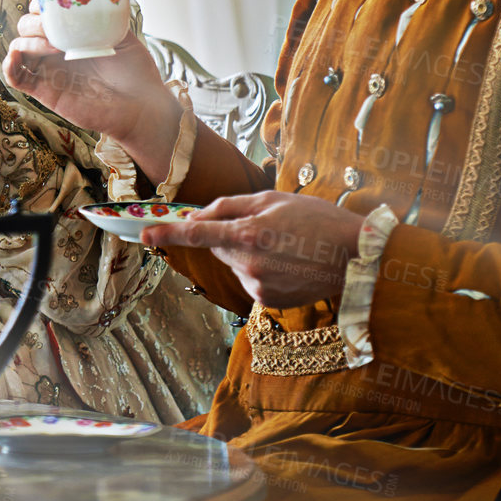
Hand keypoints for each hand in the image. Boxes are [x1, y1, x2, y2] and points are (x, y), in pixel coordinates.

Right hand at [2, 12, 175, 168]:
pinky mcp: (44, 91)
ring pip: (17, 47)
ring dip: (27, 41)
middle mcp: (56, 50)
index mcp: (72, 34)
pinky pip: (15, 78)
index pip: (42, 11)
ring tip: (53, 46)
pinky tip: (17, 57)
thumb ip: (103, 15)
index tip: (54, 4)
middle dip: (34, 22)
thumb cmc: (135, 72)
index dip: (41, 4)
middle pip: (26, 27)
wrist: (141, 105)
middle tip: (54, 29)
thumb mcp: (121, 34)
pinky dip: (9, 66)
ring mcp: (49, 69)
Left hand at [140, 191, 366, 308]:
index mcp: (249, 233)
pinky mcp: (267, 301)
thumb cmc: (317, 220)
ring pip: (234, 263)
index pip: (197, 234)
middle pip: (218, 247)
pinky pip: (250, 279)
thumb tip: (197, 215)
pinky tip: (286, 263)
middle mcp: (249, 263)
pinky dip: (260, 269)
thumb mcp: (273, 199)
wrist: (356, 258)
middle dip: (229, 236)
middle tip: (265, 227)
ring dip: (246, 253)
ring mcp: (258, 286)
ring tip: (283, 246)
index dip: (168, 234)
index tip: (144, 234)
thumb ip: (229, 206)